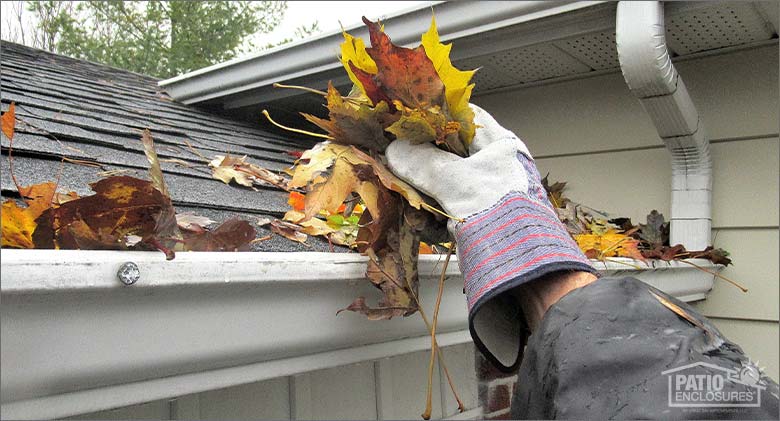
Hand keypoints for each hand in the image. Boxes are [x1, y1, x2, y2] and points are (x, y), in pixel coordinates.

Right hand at [386, 105, 596, 370]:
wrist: (525, 269)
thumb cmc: (499, 212)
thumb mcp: (456, 181)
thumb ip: (423, 162)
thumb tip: (394, 149)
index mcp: (501, 143)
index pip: (465, 115)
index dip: (436, 113)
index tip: (406, 117)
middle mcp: (496, 163)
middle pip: (452, 149)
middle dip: (422, 154)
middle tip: (395, 153)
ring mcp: (488, 192)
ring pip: (447, 180)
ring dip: (424, 185)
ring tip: (401, 186)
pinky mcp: (480, 218)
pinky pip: (449, 206)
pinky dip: (433, 210)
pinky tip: (417, 214)